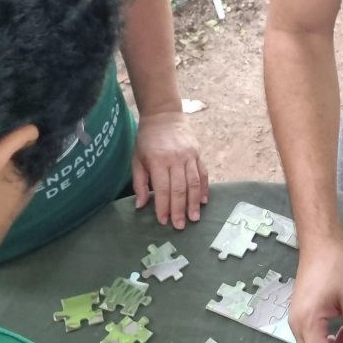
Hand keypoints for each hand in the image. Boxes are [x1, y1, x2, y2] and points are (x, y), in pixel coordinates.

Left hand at [132, 111, 208, 228]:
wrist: (164, 116)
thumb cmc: (147, 140)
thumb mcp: (137, 159)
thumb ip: (139, 182)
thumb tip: (141, 205)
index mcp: (158, 161)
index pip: (162, 188)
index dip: (163, 207)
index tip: (164, 221)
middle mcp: (175, 159)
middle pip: (180, 188)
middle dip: (180, 209)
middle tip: (180, 226)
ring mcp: (189, 156)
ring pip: (194, 183)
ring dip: (194, 202)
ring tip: (194, 218)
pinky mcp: (198, 153)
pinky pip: (203, 173)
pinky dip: (205, 188)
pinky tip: (204, 201)